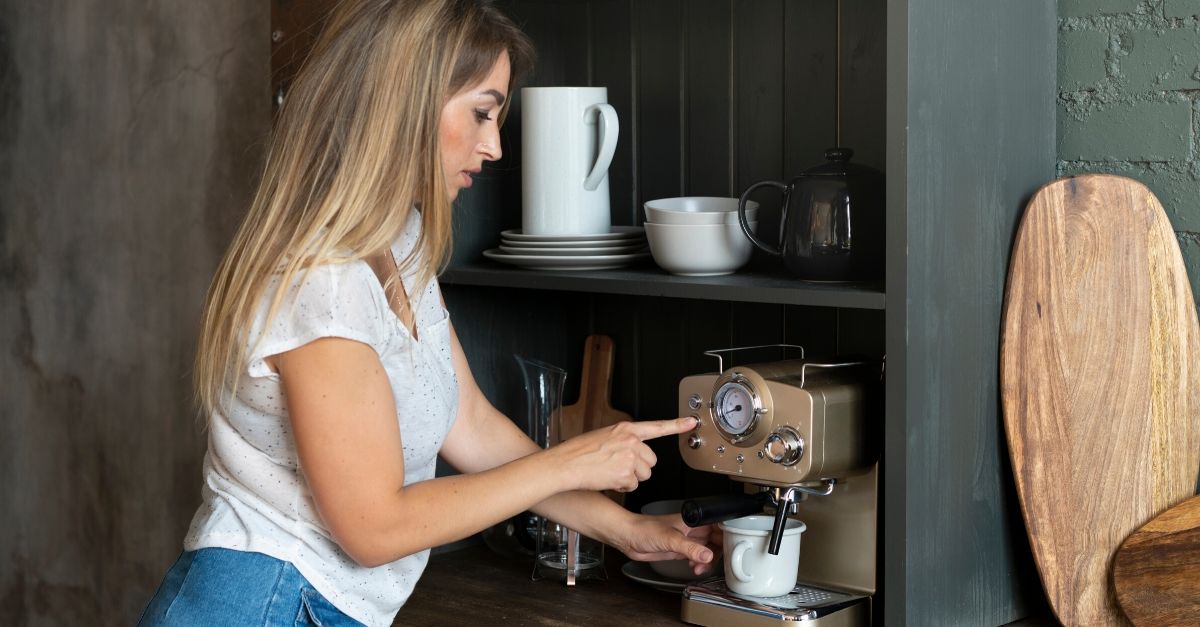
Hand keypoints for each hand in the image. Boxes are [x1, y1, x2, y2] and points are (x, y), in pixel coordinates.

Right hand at [546, 417, 698, 493]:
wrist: (565, 464)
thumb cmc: (577, 452)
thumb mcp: (603, 436)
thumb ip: (622, 440)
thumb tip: (633, 450)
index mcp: (625, 429)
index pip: (657, 426)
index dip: (678, 425)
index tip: (692, 422)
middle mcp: (631, 441)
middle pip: (651, 461)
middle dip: (639, 467)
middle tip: (618, 466)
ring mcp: (630, 457)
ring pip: (644, 475)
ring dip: (630, 478)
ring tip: (610, 472)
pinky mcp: (627, 474)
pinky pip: (633, 485)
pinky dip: (622, 486)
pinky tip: (608, 479)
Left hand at [614, 512, 722, 576]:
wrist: (628, 537)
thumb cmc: (644, 529)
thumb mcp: (670, 539)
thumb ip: (690, 548)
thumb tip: (708, 555)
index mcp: (693, 520)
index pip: (719, 525)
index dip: (728, 535)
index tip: (733, 546)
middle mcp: (692, 529)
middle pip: (716, 539)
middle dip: (719, 552)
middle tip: (716, 562)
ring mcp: (687, 540)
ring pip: (707, 550)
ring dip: (708, 561)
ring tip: (700, 568)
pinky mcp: (680, 550)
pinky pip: (697, 557)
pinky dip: (699, 564)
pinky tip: (694, 568)